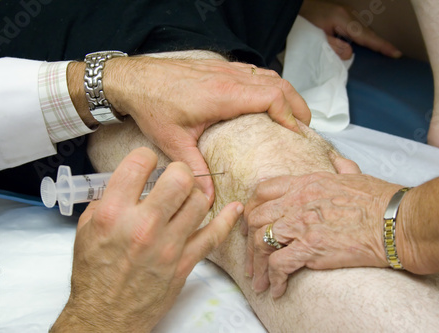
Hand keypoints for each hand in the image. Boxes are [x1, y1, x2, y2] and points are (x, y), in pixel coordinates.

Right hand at [51, 147, 242, 331]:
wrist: (106, 317)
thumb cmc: (95, 275)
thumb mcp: (86, 230)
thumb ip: (108, 200)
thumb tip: (130, 181)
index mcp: (113, 214)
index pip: (139, 163)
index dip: (146, 157)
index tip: (148, 163)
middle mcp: (143, 226)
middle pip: (179, 179)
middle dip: (179, 171)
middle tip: (175, 178)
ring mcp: (168, 246)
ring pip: (200, 201)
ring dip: (195, 195)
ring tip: (187, 199)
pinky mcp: (185, 262)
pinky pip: (214, 235)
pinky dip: (228, 219)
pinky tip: (234, 208)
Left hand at [104, 56, 311, 203]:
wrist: (133, 79)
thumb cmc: (153, 106)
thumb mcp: (174, 141)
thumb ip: (195, 169)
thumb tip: (207, 198)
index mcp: (224, 95)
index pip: (272, 97)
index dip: (290, 115)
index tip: (296, 134)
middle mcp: (229, 79)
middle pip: (278, 84)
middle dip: (297, 104)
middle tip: (305, 126)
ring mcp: (225, 70)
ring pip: (268, 75)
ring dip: (285, 92)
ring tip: (292, 114)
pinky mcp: (219, 68)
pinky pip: (254, 71)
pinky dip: (268, 84)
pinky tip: (267, 98)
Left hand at [243, 154, 402, 297]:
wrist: (397, 221)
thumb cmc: (381, 200)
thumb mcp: (356, 174)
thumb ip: (340, 167)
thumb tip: (336, 160)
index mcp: (306, 183)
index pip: (263, 190)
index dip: (252, 207)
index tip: (252, 222)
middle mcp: (298, 201)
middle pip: (256, 217)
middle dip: (249, 238)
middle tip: (252, 254)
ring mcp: (302, 224)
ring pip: (261, 241)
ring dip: (257, 264)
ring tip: (259, 279)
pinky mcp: (310, 248)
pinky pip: (278, 263)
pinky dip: (273, 278)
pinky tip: (277, 288)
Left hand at [300, 0, 401, 59]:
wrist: (297, 7)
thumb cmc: (305, 23)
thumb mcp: (317, 38)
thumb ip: (334, 47)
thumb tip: (350, 54)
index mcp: (343, 19)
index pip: (366, 36)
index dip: (381, 46)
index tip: (396, 53)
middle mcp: (349, 14)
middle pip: (368, 32)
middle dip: (380, 44)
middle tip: (395, 55)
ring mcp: (348, 12)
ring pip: (364, 29)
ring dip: (372, 40)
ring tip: (385, 51)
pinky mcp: (345, 14)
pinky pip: (358, 27)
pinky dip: (364, 36)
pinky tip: (368, 44)